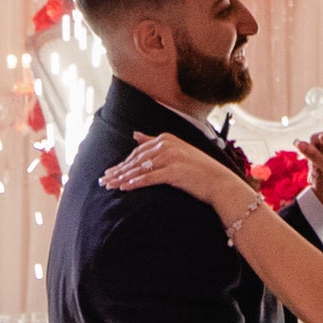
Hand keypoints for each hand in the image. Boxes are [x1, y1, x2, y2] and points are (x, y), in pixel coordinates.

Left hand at [103, 132, 251, 220]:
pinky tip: (125, 188)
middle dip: (118, 171)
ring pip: (140, 169)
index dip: (122, 163)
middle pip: (136, 160)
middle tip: (103, 181)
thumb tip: (134, 134)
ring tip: (110, 186)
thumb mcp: (177, 149)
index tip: (109, 173)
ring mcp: (171, 158)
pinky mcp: (174, 171)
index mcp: (166, 138)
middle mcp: (167, 145)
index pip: (138, 152)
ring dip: (122, 178)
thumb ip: (154, 141)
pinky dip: (136, 183)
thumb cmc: (199, 169)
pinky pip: (150, 178)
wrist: (219, 182)